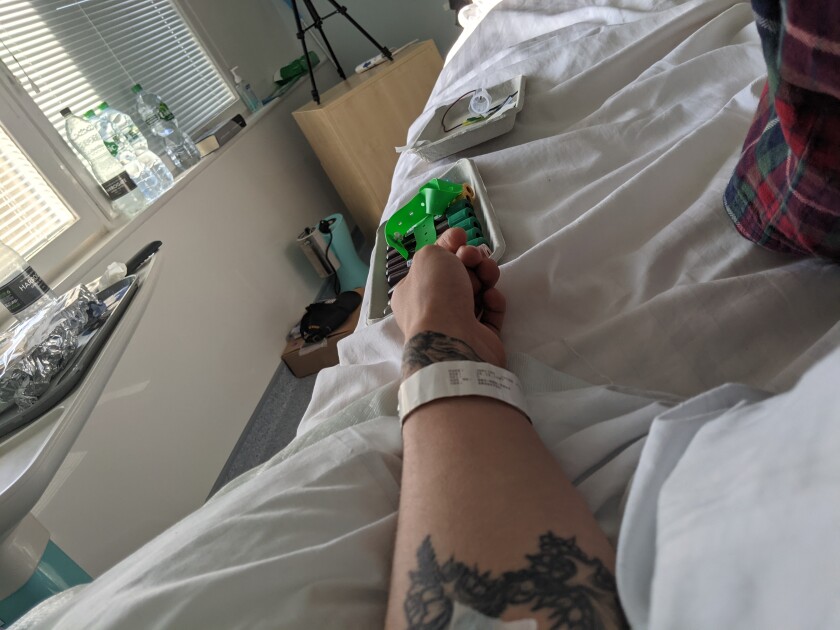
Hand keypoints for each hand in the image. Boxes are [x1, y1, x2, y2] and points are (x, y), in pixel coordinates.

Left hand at [391, 228, 505, 369]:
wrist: (452, 340)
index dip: (449, 246)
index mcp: (411, 291)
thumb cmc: (435, 295)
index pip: (433, 264)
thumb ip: (441, 246)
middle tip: (475, 258)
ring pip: (477, 292)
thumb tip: (455, 241)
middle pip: (458, 276)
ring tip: (488, 274)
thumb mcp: (429, 257)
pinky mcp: (479, 337)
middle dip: (470, 261)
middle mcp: (431, 309)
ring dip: (485, 277)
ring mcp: (455, 325)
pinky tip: (492, 296)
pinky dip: (493, 302)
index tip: (462, 236)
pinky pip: (490, 313)